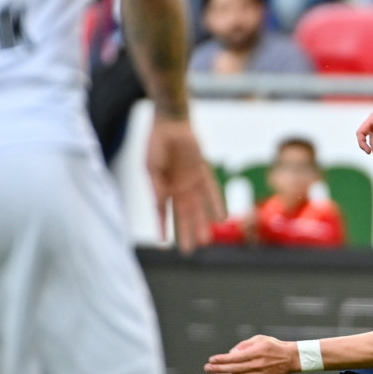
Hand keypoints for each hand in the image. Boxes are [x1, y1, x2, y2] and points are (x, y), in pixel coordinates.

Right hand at [146, 117, 225, 252]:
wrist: (171, 122)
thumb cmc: (156, 143)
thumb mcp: (151, 168)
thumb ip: (157, 187)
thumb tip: (160, 205)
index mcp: (161, 187)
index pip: (162, 212)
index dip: (163, 227)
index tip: (164, 243)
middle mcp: (177, 187)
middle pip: (183, 214)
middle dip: (187, 232)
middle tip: (190, 252)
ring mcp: (191, 181)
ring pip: (198, 207)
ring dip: (202, 223)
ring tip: (207, 240)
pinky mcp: (203, 172)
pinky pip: (212, 191)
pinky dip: (216, 204)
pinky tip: (221, 218)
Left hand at [205, 336, 298, 373]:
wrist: (291, 359)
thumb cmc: (274, 346)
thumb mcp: (260, 339)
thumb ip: (245, 344)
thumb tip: (231, 352)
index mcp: (256, 352)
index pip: (235, 357)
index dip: (223, 359)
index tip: (212, 360)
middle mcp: (257, 365)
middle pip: (234, 368)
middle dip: (219, 369)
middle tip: (207, 369)